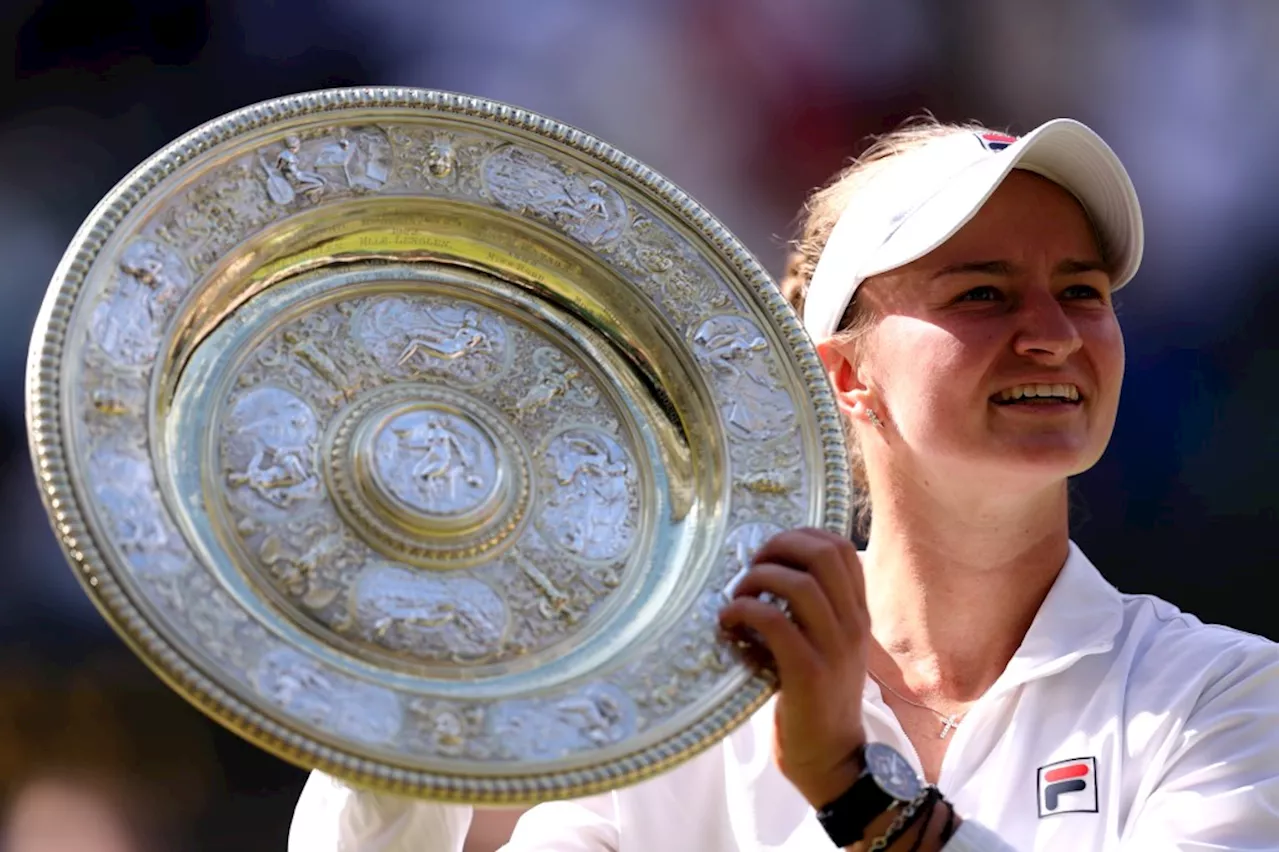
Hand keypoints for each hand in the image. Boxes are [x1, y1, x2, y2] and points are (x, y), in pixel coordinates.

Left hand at [719, 528, 869, 807]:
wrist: (831, 760)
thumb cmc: (816, 701)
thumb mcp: (827, 648)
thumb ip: (811, 614)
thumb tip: (766, 572)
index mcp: (858, 614)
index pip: (841, 549)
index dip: (801, 536)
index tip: (770, 552)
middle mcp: (852, 625)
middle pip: (823, 554)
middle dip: (778, 547)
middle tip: (751, 567)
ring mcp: (834, 648)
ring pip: (797, 583)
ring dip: (756, 580)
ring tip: (737, 598)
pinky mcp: (808, 672)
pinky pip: (774, 621)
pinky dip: (743, 611)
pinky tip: (728, 623)